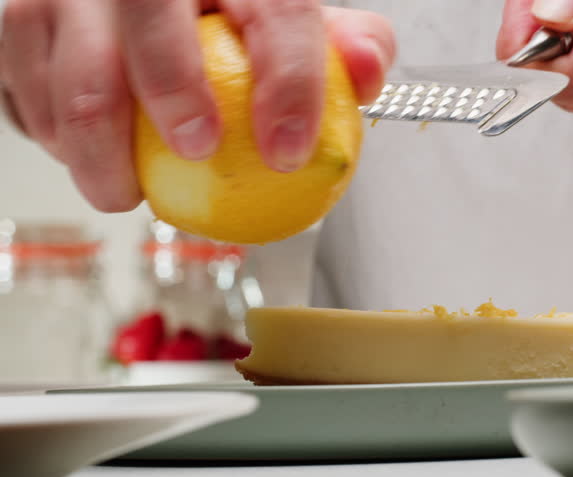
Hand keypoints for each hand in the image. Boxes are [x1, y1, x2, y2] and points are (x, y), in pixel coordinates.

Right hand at [0, 0, 394, 211]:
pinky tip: (75, 153)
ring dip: (90, 140)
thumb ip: (337, 42)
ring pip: (62, 55)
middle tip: (198, 152)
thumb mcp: (284, 16)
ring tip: (123, 192)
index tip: (289, 152)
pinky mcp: (18, 15)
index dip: (289, 82)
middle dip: (170, 88)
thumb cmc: (223, 10)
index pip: (276, 12)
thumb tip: (367, 68)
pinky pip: (16, 78)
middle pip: (147, 12)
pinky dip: (45, 129)